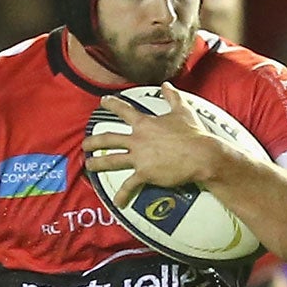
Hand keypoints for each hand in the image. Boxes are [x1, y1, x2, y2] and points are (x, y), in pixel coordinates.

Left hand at [83, 84, 232, 205]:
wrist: (201, 155)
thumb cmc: (193, 134)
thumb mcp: (183, 111)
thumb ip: (172, 97)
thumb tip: (167, 85)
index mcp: (145, 123)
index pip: (123, 111)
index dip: (111, 104)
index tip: (103, 101)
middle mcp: (137, 139)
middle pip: (108, 138)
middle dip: (94, 141)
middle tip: (86, 144)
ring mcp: (139, 157)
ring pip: (111, 159)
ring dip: (97, 163)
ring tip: (89, 165)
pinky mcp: (145, 173)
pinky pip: (129, 185)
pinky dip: (122, 195)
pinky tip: (117, 202)